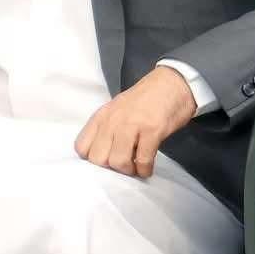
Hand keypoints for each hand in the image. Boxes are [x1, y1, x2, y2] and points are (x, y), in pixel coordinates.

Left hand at [73, 66, 197, 177]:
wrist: (173, 83)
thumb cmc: (145, 99)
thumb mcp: (116, 110)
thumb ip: (106, 129)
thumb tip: (101, 155)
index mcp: (101, 116)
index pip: (81, 147)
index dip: (92, 159)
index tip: (105, 161)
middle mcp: (112, 120)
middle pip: (97, 159)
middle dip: (110, 169)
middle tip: (122, 166)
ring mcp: (132, 124)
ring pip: (118, 161)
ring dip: (128, 171)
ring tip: (135, 168)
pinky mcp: (152, 130)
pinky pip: (142, 159)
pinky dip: (145, 169)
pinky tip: (147, 168)